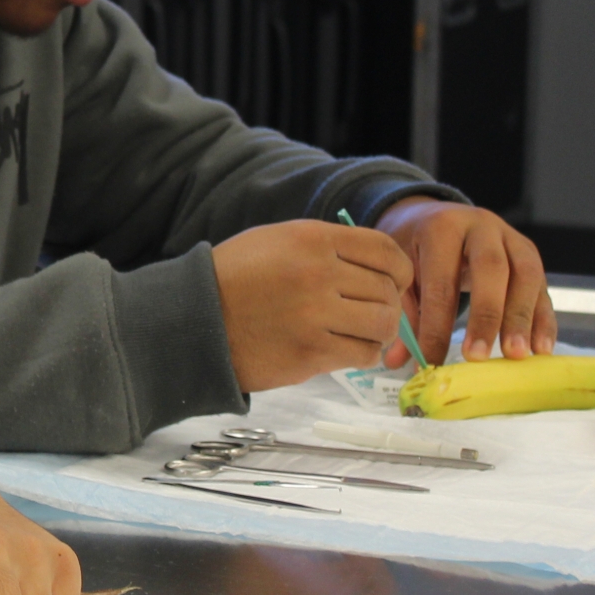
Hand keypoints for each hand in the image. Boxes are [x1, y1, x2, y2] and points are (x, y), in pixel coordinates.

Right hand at [211, 219, 412, 392]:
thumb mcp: (276, 241)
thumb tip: (374, 267)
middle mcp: (318, 272)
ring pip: (381, 324)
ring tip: (362, 334)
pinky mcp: (311, 351)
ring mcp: (316, 314)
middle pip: (386, 290)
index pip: (384, 250)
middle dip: (387, 304)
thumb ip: (325, 247)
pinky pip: (362, 354)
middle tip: (371, 314)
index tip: (395, 283)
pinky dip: (362, 355)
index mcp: (312, 239)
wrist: (194, 320)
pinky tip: (346, 350)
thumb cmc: (234, 279)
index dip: (399, 270)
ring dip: (378, 332)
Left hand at [372, 198, 553, 364]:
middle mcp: (481, 227)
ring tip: (517, 356)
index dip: (436, 326)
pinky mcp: (530, 254)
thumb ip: (404, 314)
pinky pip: (542, 287)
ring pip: (526, 274)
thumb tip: (398, 361)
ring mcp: (511, 237)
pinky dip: (544, 319)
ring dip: (522, 319)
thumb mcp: (403, 270)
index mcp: (442, 228)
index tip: (432, 362)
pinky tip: (541, 349)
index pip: (441, 282)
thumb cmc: (417, 247)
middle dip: (487, 316)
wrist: (438, 214)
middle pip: (491, 269)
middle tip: (478, 356)